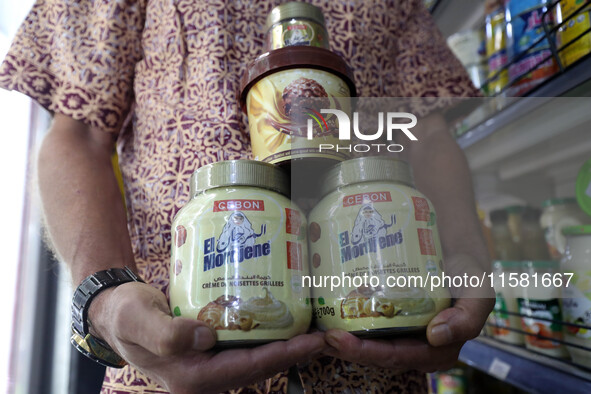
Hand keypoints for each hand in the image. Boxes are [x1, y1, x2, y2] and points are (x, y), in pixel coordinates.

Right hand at [89, 282, 325, 392]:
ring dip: (283, 349)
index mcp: (190, 377)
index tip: (311, 342)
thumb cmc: (125, 315)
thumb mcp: (139, 321)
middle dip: (292, 354)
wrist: (115, 314)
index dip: (282, 355)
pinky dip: (266, 342)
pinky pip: (244, 351)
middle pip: (257, 369)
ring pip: (253, 362)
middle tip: (324, 337)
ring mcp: (207, 368)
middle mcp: (203, 379)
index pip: (245, 368)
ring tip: (312, 334)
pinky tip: (280, 326)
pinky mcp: (209, 354)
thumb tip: (207, 336)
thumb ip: (168, 333)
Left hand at [323, 255, 494, 371]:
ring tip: (317, 331)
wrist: (453, 241)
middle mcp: (416, 345)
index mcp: (437, 350)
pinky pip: (366, 323)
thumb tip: (436, 336)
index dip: (366, 353)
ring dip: (342, 340)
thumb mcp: (478, 291)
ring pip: (368, 342)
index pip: (397, 357)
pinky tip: (327, 314)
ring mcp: (401, 331)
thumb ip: (467, 318)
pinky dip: (346, 321)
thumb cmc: (468, 270)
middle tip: (322, 335)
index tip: (340, 339)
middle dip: (347, 349)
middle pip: (376, 353)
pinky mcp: (389, 315)